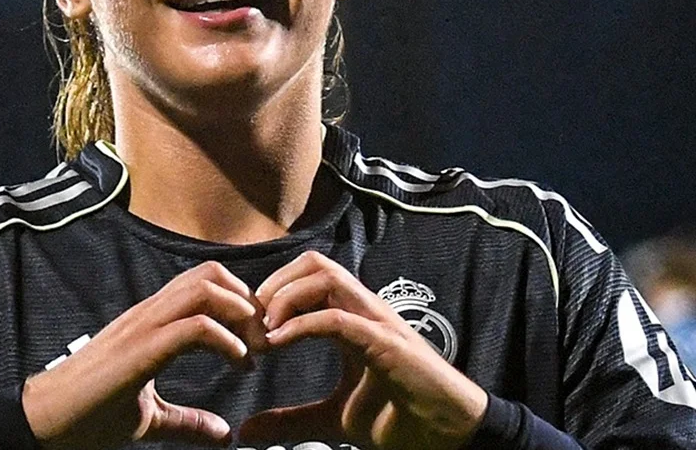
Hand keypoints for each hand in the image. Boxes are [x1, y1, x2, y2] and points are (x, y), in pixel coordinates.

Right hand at [22, 261, 265, 449]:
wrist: (44, 422)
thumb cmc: (88, 416)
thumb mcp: (150, 418)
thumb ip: (187, 421)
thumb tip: (224, 434)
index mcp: (152, 322)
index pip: (204, 283)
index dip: (240, 304)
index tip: (257, 342)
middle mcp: (149, 314)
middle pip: (210, 274)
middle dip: (247, 301)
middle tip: (263, 341)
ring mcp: (142, 327)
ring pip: (204, 289)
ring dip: (240, 314)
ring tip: (253, 349)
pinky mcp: (139, 350)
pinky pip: (194, 327)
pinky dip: (227, 341)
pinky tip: (239, 363)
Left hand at [243, 251, 487, 449]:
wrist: (448, 436)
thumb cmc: (399, 418)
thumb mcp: (333, 419)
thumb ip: (291, 420)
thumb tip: (247, 431)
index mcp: (351, 318)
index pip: (307, 277)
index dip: (271, 293)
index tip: (247, 328)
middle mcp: (364, 310)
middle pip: (314, 263)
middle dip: (274, 284)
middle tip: (250, 322)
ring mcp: (377, 322)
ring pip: (326, 277)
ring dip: (286, 298)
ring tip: (264, 331)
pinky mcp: (387, 343)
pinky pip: (338, 319)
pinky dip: (303, 325)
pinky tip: (278, 344)